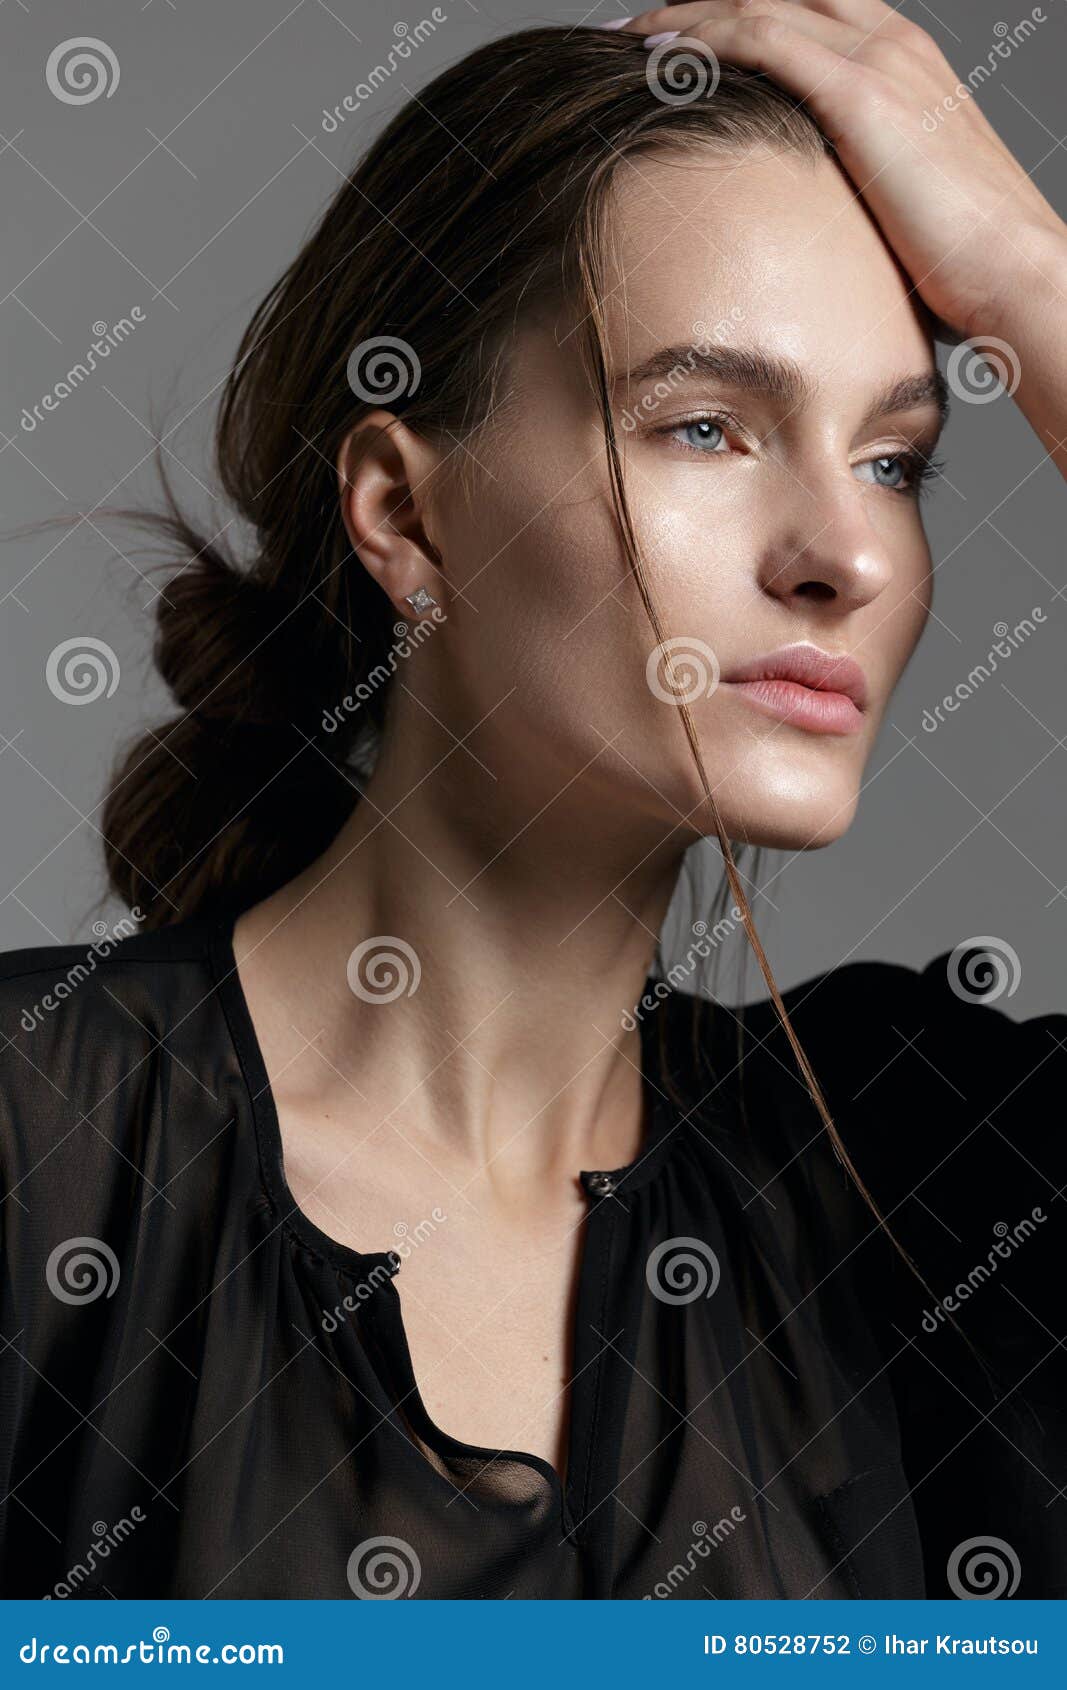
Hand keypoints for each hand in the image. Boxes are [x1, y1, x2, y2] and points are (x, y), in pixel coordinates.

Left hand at [613, 0, 1065, 345]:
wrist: (1016, 271)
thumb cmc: (966, 261)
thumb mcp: (901, 202)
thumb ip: (855, 186)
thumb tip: (807, 222)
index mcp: (903, 62)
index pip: (805, 11)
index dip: (738, 17)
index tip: (680, 42)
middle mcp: (891, 43)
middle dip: (700, 2)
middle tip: (636, 29)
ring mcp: (877, 60)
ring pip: (760, 4)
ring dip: (687, 16)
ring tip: (629, 38)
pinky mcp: (861, 93)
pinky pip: (763, 40)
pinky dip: (708, 40)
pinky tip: (664, 57)